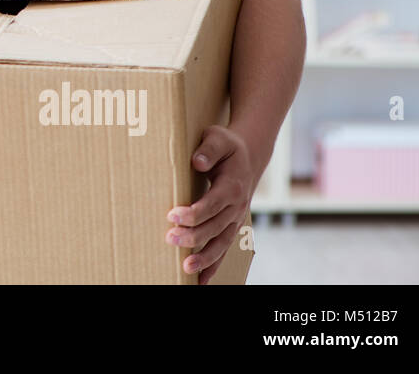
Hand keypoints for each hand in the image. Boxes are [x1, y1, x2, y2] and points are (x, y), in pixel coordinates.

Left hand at [165, 125, 254, 283]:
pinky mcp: (231, 226)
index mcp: (233, 186)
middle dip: (193, 236)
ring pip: (221, 243)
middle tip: (170, 239)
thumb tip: (197, 161)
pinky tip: (200, 281)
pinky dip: (214, 266)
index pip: (212, 204)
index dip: (194, 212)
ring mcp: (235, 219)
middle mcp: (237, 206)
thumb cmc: (227, 146)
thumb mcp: (219, 137)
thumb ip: (209, 148)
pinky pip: (224, 249)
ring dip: (205, 258)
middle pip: (215, 227)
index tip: (172, 215)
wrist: (249, 156)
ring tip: (186, 268)